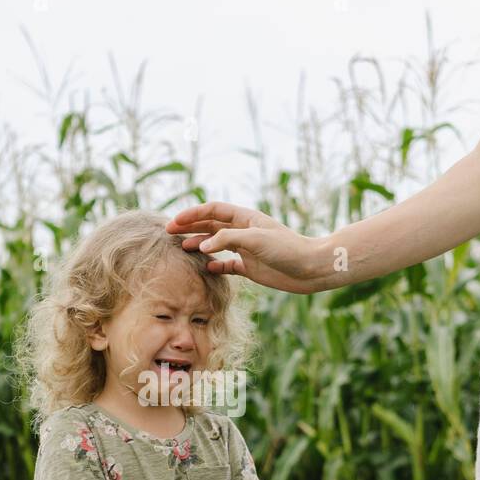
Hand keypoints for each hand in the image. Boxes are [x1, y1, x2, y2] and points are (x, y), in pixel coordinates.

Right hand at [165, 202, 331, 293]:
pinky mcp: (251, 267)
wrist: (310, 269)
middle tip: (169, 233)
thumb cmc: (287, 249)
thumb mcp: (255, 239)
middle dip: (190, 227)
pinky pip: (227, 265)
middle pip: (211, 225)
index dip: (192, 214)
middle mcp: (244, 232)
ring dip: (199, 244)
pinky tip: (204, 268)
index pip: (213, 210)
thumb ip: (227, 240)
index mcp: (245, 218)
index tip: (174, 221)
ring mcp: (246, 249)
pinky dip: (215, 266)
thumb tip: (201, 246)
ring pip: (216, 244)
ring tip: (182, 248)